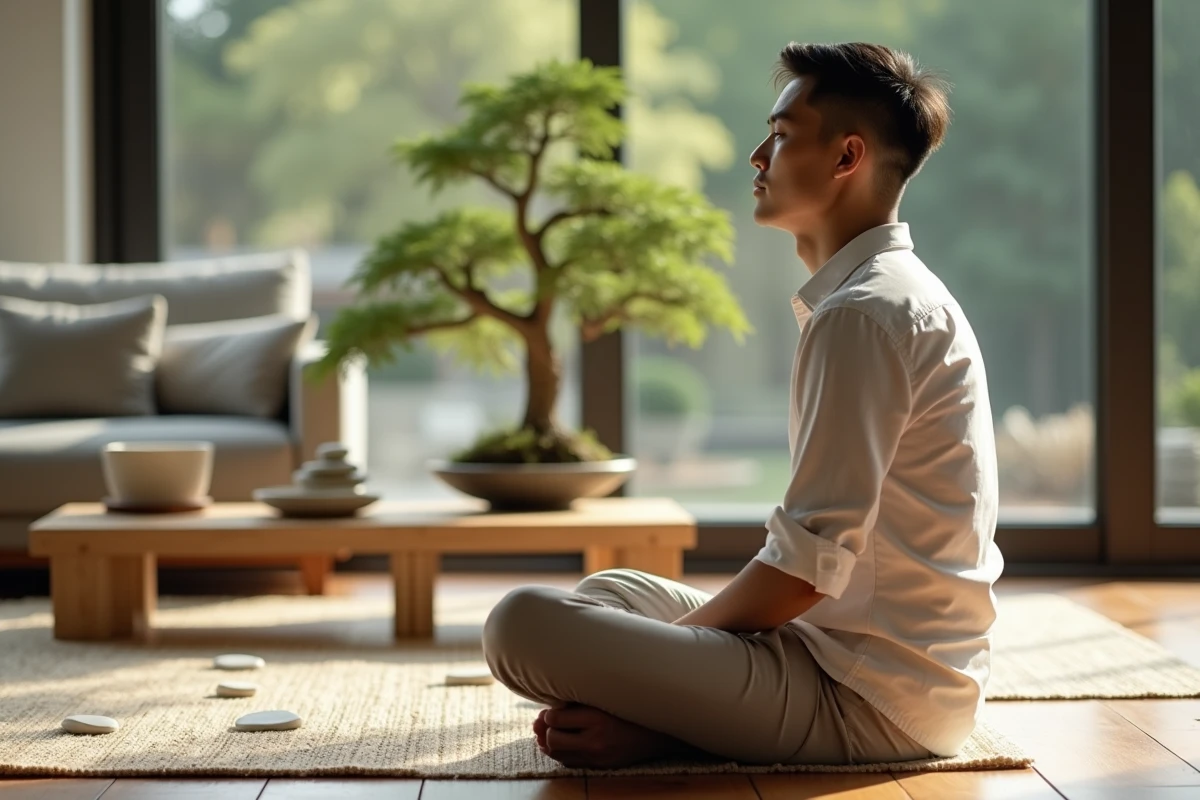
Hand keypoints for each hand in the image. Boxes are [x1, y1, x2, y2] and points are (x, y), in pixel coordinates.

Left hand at [531, 703, 695, 768]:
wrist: (658, 731)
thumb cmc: (629, 706)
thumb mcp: (604, 697)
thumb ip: (577, 701)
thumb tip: (545, 713)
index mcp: (596, 717)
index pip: (555, 719)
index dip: (548, 713)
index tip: (552, 708)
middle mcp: (596, 740)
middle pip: (554, 740)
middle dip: (547, 730)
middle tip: (550, 721)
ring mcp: (598, 757)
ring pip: (559, 755)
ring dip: (552, 743)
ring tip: (555, 732)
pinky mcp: (601, 766)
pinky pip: (571, 763)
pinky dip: (564, 753)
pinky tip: (566, 743)